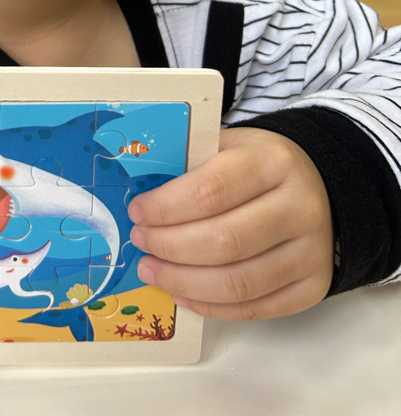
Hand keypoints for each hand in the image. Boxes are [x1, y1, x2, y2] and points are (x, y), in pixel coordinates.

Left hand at [127, 126, 333, 320]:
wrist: (318, 185)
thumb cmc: (260, 165)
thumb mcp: (228, 146)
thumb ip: (190, 166)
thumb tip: (140, 199)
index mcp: (273, 162)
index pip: (210, 191)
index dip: (165, 207)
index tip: (138, 211)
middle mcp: (299, 207)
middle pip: (222, 242)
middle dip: (169, 246)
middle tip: (141, 242)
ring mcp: (311, 252)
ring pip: (237, 283)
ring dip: (183, 282)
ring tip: (152, 270)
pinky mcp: (313, 286)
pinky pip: (255, 308)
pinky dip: (211, 306)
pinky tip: (182, 293)